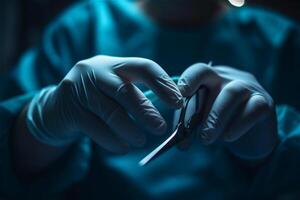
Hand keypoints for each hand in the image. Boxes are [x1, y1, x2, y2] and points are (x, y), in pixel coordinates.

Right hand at [26, 56, 182, 152]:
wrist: (57, 106)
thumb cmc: (97, 97)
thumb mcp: (115, 87)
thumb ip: (137, 92)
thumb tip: (173, 104)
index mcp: (114, 64)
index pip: (143, 67)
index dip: (163, 84)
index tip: (178, 102)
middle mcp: (96, 72)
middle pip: (125, 91)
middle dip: (146, 111)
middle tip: (160, 128)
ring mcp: (79, 90)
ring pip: (110, 112)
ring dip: (129, 129)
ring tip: (141, 141)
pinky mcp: (68, 110)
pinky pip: (94, 128)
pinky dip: (112, 140)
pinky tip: (123, 147)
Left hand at [176, 63, 277, 159]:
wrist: (252, 138)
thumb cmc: (222, 125)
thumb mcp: (203, 122)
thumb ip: (190, 125)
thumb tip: (178, 142)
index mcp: (210, 78)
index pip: (197, 71)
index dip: (187, 80)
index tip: (178, 99)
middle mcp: (228, 77)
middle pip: (209, 74)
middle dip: (197, 102)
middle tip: (187, 129)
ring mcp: (248, 87)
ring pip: (231, 93)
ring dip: (215, 118)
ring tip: (206, 139)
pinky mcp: (265, 103)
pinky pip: (253, 108)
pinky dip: (238, 124)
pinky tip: (228, 137)